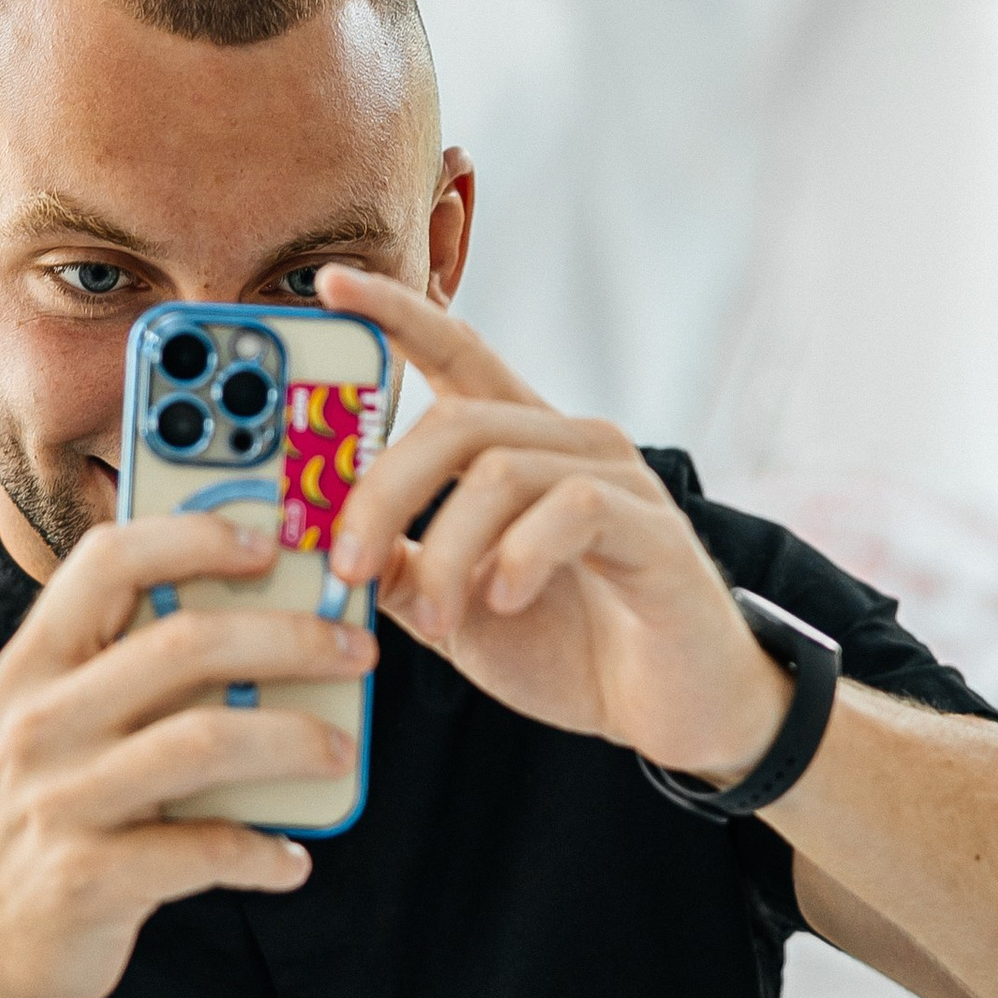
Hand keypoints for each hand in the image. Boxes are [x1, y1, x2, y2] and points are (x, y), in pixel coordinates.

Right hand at [0, 516, 372, 997]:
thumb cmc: (27, 827)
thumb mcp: (44, 730)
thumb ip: (117, 675)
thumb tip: (254, 628)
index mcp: (31, 666)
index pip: (110, 561)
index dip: (198, 537)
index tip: (273, 544)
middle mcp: (40, 722)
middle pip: (187, 644)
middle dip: (292, 637)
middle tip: (353, 649)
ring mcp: (60, 800)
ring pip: (209, 740)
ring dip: (296, 741)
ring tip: (339, 750)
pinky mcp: (87, 879)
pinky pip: (208, 849)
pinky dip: (265, 852)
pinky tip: (290, 859)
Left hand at [317, 270, 787, 777]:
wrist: (672, 714)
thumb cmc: (568, 648)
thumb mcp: (453, 612)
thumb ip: (399, 568)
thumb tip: (326, 542)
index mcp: (519, 448)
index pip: (455, 352)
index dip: (396, 311)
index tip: (331, 283)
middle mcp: (570, 444)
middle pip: (456, 422)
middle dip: (383, 491)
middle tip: (346, 566)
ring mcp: (619, 481)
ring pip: (503, 470)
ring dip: (448, 550)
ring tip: (435, 622)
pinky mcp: (656, 531)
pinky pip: (575, 510)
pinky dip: (522, 557)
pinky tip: (504, 602)